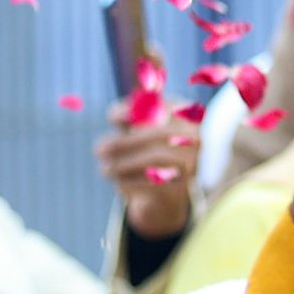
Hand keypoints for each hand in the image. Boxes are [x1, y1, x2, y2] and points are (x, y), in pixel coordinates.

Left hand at [98, 112, 197, 239]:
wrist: (166, 188)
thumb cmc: (146, 147)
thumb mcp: (137, 128)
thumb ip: (129, 114)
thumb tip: (117, 114)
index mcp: (186, 113)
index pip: (161, 105)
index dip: (135, 110)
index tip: (111, 118)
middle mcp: (195, 135)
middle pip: (157, 133)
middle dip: (124, 141)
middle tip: (98, 149)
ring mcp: (193, 160)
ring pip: (156, 156)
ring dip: (125, 162)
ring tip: (104, 168)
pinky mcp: (185, 184)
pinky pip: (156, 180)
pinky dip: (133, 181)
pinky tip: (118, 181)